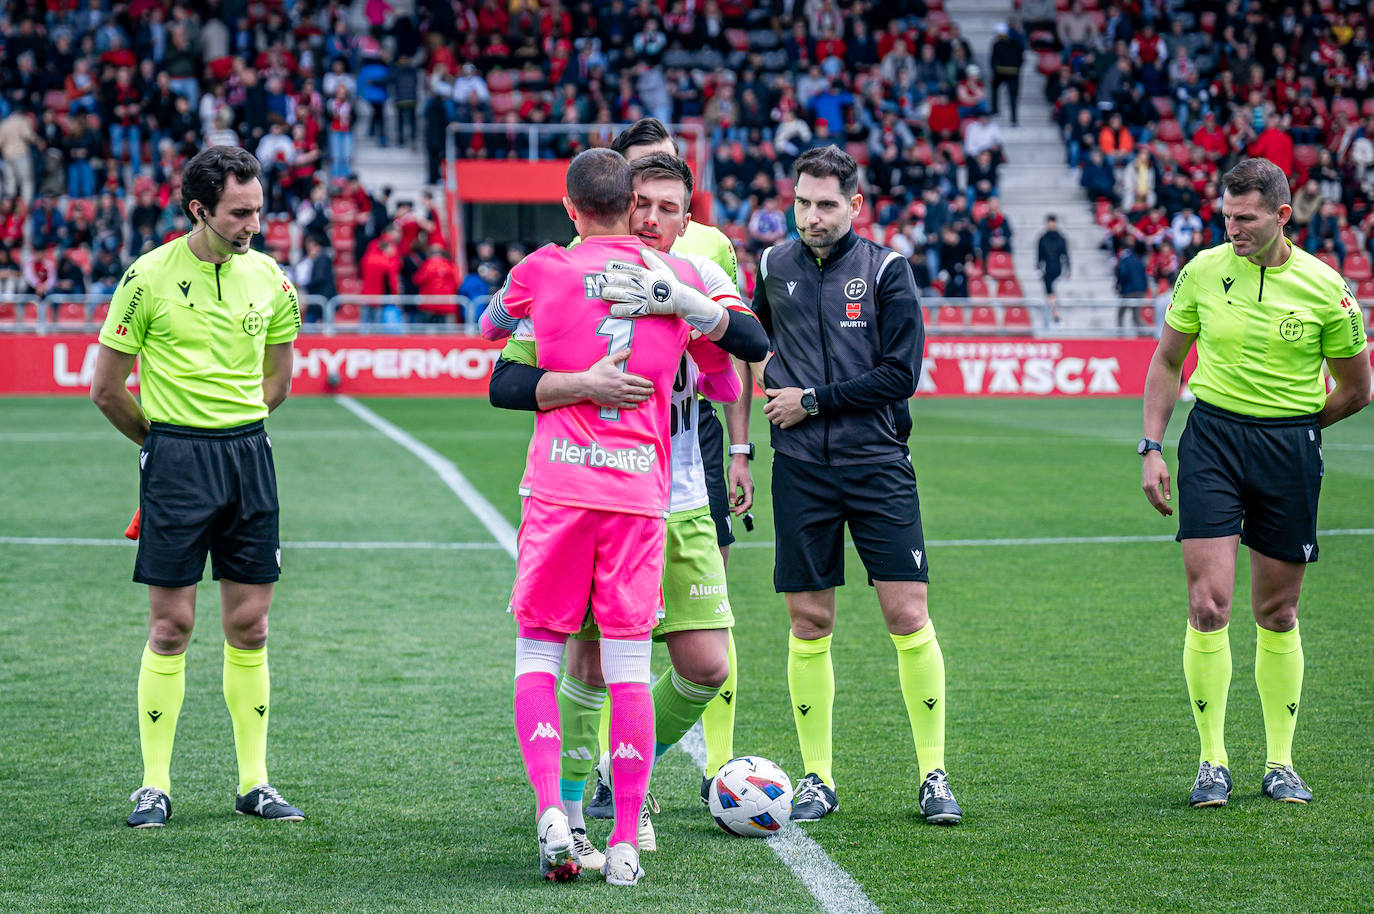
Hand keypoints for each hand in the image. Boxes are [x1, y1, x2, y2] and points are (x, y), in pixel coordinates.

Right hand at [581, 349, 652, 408]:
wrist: (586, 385)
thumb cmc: (596, 373)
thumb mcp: (607, 361)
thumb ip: (619, 355)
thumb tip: (629, 350)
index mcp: (622, 378)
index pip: (638, 381)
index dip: (646, 383)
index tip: (650, 384)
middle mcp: (622, 388)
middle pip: (638, 390)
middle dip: (646, 391)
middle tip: (652, 391)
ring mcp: (618, 396)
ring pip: (633, 398)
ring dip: (642, 398)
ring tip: (647, 398)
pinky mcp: (613, 402)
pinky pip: (625, 405)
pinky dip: (632, 405)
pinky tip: (636, 404)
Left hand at [600, 248, 723, 330]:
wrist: (682, 298)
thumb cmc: (671, 283)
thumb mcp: (663, 268)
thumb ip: (652, 259)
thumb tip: (642, 249)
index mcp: (647, 274)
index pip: (630, 269)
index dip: (618, 267)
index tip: (606, 266)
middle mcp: (644, 285)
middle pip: (625, 281)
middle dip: (612, 280)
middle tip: (600, 280)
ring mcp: (645, 297)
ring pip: (626, 295)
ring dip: (614, 294)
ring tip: (603, 294)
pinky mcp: (647, 308)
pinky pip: (633, 310)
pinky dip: (622, 310)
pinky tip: (612, 310)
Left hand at [728, 455, 753, 513]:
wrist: (740, 459)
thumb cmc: (736, 467)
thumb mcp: (732, 479)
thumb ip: (732, 491)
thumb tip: (732, 502)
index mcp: (748, 487)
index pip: (748, 502)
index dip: (742, 509)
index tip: (736, 513)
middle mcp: (750, 488)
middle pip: (748, 503)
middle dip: (740, 508)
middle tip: (731, 510)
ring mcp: (749, 487)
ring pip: (747, 500)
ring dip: (740, 505)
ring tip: (731, 507)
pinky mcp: (747, 486)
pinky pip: (745, 496)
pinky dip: (740, 500)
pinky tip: (735, 500)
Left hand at [763, 387, 808, 428]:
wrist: (808, 401)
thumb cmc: (797, 394)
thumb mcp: (785, 390)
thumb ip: (775, 392)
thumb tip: (766, 391)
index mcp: (776, 402)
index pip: (765, 410)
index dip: (767, 409)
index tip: (770, 409)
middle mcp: (778, 410)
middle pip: (768, 417)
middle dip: (771, 415)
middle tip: (775, 414)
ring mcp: (784, 416)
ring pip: (774, 422)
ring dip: (777, 420)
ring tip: (781, 417)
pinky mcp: (789, 422)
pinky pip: (782, 426)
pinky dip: (783, 425)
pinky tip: (786, 421)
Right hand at [1141, 451, 1171, 515]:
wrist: (1149, 458)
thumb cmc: (1159, 465)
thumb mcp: (1166, 476)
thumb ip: (1166, 488)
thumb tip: (1168, 499)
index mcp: (1153, 485)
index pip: (1159, 500)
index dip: (1165, 507)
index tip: (1171, 511)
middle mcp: (1147, 487)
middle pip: (1154, 502)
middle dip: (1161, 509)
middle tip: (1169, 514)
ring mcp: (1144, 487)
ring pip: (1151, 500)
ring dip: (1157, 507)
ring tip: (1164, 512)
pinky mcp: (1144, 486)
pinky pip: (1149, 497)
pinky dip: (1154, 502)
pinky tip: (1158, 504)